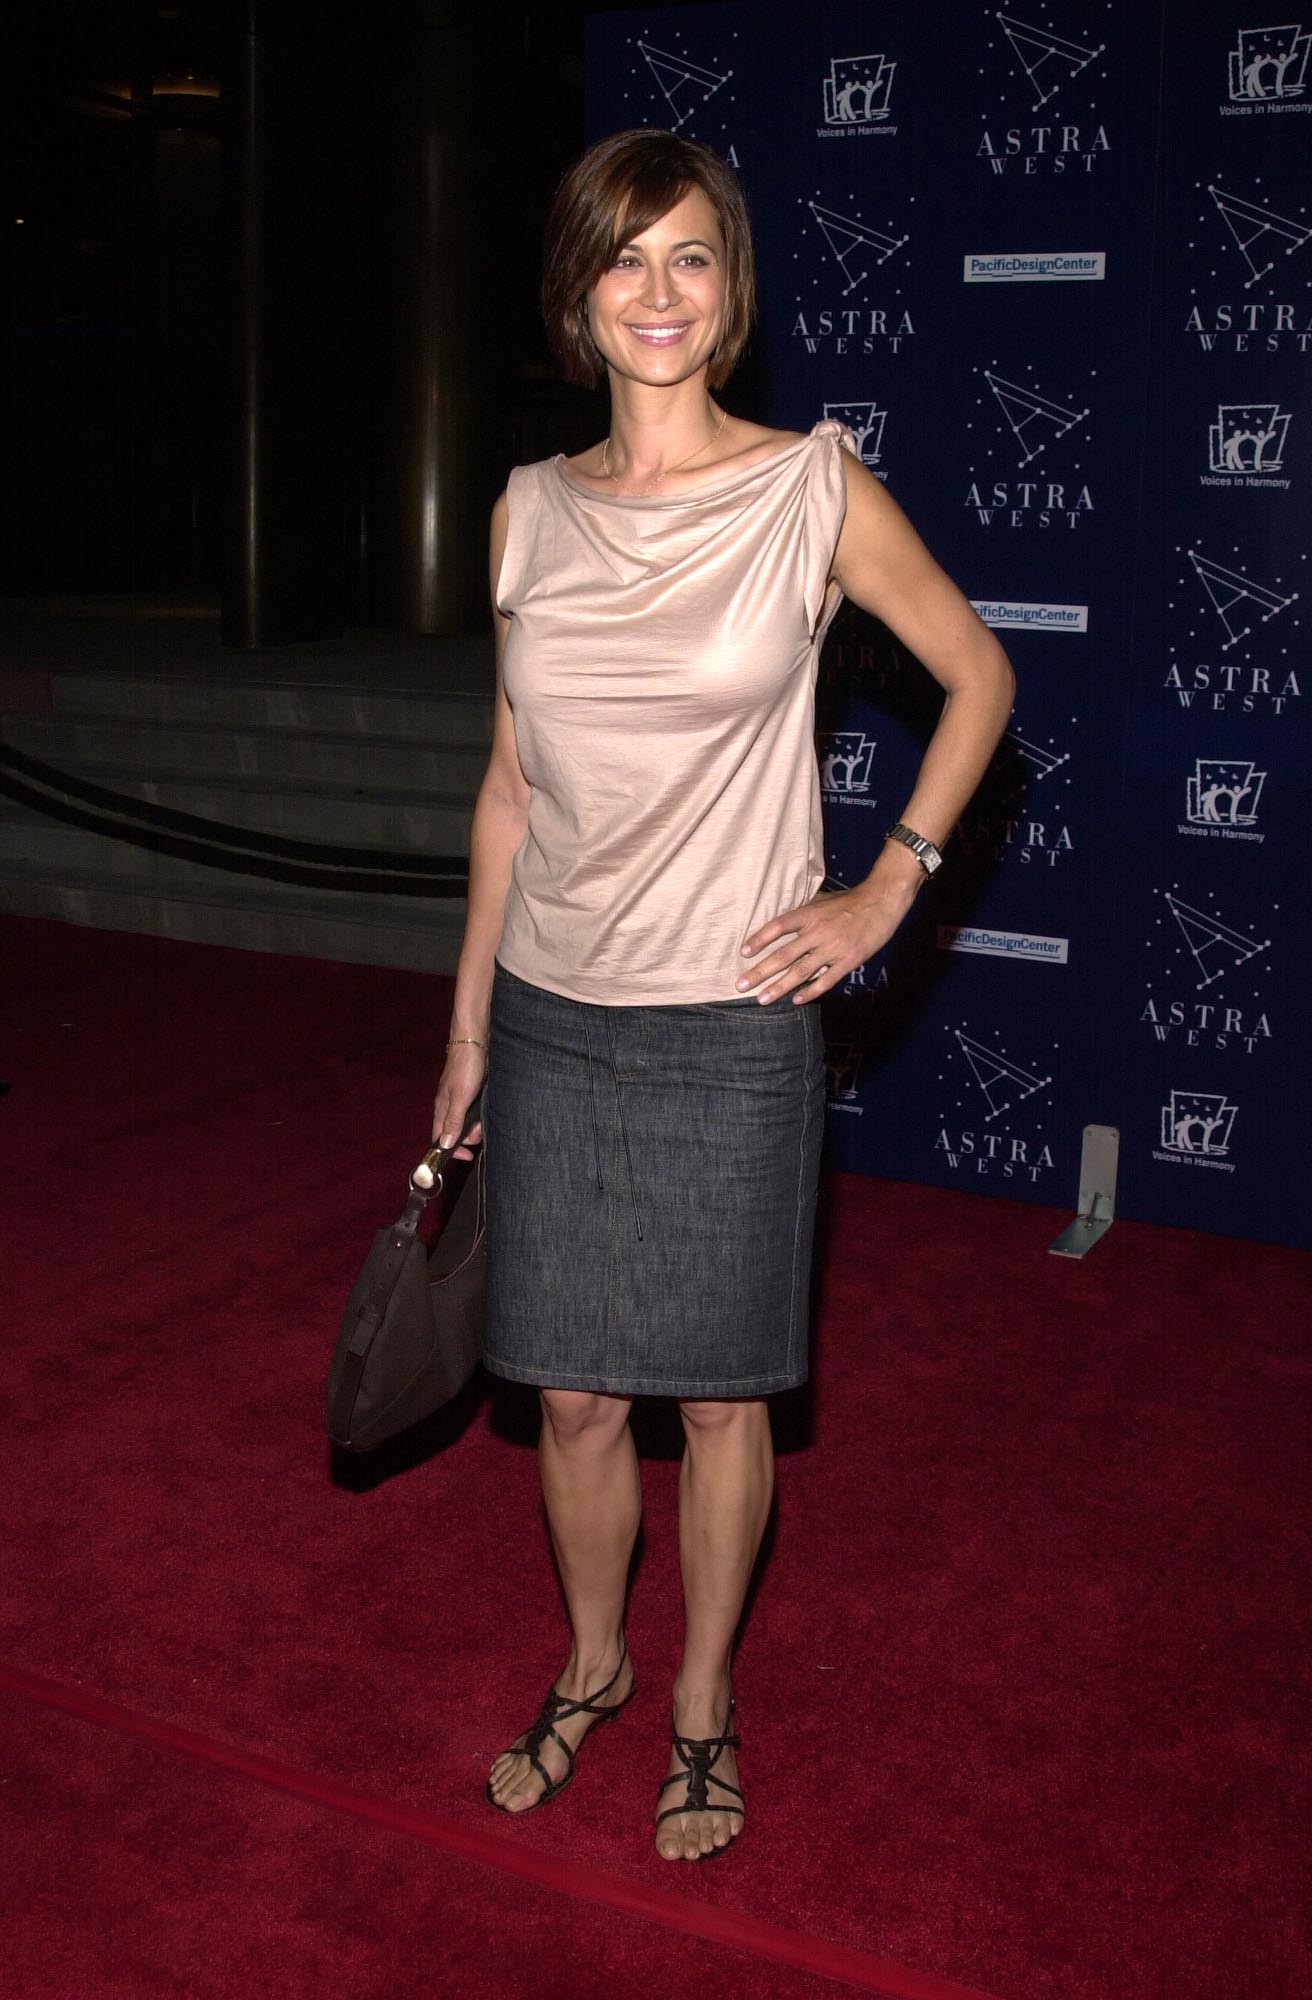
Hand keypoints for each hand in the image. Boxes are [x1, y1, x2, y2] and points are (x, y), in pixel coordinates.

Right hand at [431, 1041, 486, 1158]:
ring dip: (478, 1125)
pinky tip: (489, 1109)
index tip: (467, 1156)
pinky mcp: (472, 1092)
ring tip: (486, 1116)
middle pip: (456, 1132)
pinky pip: (475, 1111)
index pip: (439, 1138)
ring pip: (467, 1122)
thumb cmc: (466, 1067)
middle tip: (481, 1128)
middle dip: (470, 1136)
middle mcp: (449, 1105)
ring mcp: (460, 1098)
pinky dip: (482, 1114)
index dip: (450, 1150)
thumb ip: (453, 1121)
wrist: (475, 1041)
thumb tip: (444, 1145)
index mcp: (441, 1108)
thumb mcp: (460, 1097)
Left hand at [738, 875, 918, 1004]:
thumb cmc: (850, 900)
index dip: (759, 940)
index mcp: (809, 914)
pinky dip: (811, 991)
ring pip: (801, 971)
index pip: (778, 927)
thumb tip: (781, 924)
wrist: (882, 901)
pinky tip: (796, 1000)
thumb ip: (803, 913)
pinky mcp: (849, 960)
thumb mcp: (822, 900)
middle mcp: (818, 931)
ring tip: (762, 999)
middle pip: (783, 955)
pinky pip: (826, 980)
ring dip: (779, 987)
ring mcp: (833, 948)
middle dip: (760, 972)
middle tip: (741, 985)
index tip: (743, 953)